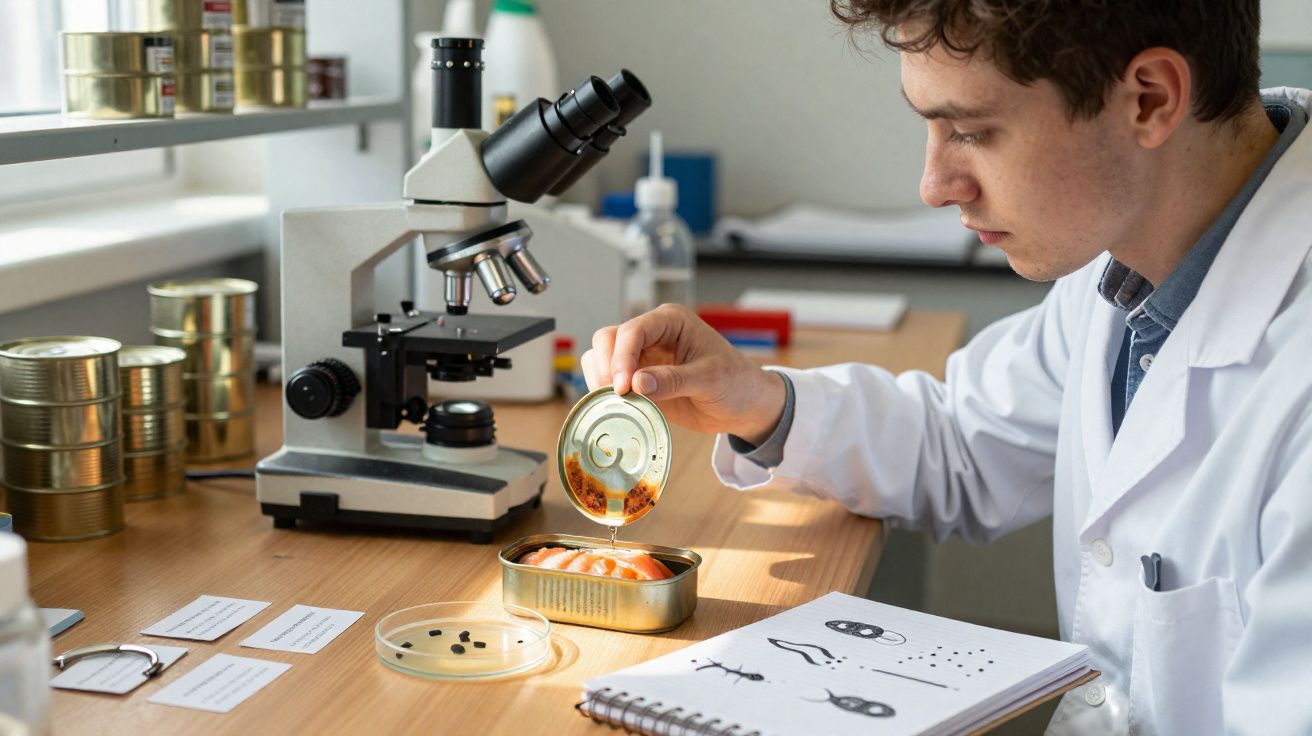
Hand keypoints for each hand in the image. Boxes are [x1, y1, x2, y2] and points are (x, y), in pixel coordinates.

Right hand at [580, 304, 786, 442]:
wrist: (743, 405)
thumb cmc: (735, 382)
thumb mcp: (709, 380)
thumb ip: (673, 380)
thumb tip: (636, 384)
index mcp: (671, 321)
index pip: (633, 331)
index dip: (622, 358)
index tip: (623, 387)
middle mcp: (651, 333)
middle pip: (608, 339)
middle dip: (607, 367)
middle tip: (617, 396)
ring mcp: (641, 355)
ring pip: (601, 357)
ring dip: (601, 379)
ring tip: (617, 402)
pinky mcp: (637, 377)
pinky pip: (607, 378)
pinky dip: (604, 391)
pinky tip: (618, 406)